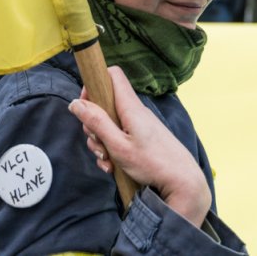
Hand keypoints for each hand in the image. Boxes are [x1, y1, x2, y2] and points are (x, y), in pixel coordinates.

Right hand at [69, 66, 211, 225]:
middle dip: (94, 125)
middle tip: (98, 144)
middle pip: (105, 105)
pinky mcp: (142, 138)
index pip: (112, 75)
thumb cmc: (152, 163)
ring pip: (110, 125)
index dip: (95, 84)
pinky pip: (120, 137)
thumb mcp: (118, 146)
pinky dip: (112, 150)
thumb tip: (75, 103)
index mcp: (130, 107)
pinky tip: (113, 167)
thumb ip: (96, 123)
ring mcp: (139, 125)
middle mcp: (135, 112)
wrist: (181, 181)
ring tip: (108, 162)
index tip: (85, 106)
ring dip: (102, 143)